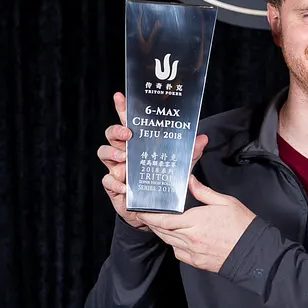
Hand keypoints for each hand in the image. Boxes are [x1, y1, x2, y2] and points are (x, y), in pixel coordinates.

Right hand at [99, 92, 207, 229]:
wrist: (154, 210)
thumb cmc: (162, 181)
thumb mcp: (180, 166)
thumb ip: (190, 152)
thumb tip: (203, 138)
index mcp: (138, 143)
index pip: (128, 122)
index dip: (122, 108)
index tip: (120, 96)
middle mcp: (124, 152)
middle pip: (111, 134)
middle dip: (117, 131)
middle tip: (128, 135)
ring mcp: (116, 168)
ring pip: (104, 152)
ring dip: (113, 154)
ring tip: (124, 160)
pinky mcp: (113, 186)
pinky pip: (107, 180)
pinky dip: (115, 182)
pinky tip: (124, 186)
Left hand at [139, 174, 256, 271]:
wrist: (253, 252)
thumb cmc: (242, 226)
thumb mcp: (225, 201)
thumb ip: (203, 191)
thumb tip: (189, 181)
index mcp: (195, 221)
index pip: (164, 219)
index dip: (149, 215)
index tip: (140, 210)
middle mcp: (190, 238)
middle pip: (162, 231)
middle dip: (151, 223)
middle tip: (143, 214)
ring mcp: (192, 252)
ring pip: (168, 242)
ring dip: (160, 233)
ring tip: (156, 223)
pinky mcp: (196, 261)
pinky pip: (178, 252)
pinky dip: (173, 244)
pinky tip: (175, 237)